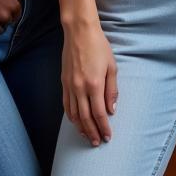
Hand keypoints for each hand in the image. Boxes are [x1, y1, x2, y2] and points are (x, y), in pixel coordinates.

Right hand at [61, 24, 117, 145]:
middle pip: (85, 118)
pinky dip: (71, 117)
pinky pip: (66, 106)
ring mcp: (70, 87)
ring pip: (74, 114)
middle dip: (92, 132)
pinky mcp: (63, 84)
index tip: (107, 136)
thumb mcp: (112, 66)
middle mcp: (80, 88)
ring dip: (81, 128)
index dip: (103, 127)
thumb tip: (111, 109)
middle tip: (97, 142)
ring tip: (87, 136)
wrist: (79, 33)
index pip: (99, 113)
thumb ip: (112, 89)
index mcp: (94, 84)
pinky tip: (76, 122)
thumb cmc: (99, 46)